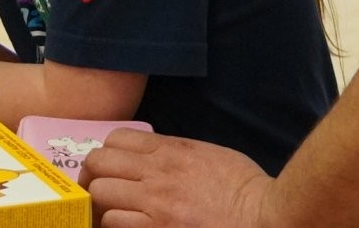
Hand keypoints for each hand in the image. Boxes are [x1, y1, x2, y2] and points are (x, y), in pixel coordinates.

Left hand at [81, 130, 275, 227]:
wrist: (264, 217)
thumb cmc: (244, 188)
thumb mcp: (209, 155)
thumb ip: (176, 152)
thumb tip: (152, 156)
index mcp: (172, 150)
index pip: (116, 139)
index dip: (107, 153)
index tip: (109, 166)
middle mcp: (157, 173)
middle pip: (99, 162)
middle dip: (94, 175)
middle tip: (99, 189)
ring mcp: (154, 203)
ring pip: (100, 192)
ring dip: (103, 203)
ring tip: (112, 211)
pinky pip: (114, 222)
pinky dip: (114, 224)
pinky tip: (126, 226)